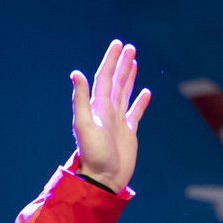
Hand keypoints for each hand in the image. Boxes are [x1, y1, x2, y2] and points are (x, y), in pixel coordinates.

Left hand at [70, 40, 151, 192]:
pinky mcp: (128, 132)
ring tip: (134, 62)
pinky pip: (135, 112)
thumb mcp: (84, 124)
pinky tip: (145, 92)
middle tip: (129, 47)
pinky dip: (140, 102)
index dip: (111, 60)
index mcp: (98, 107)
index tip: (118, 44)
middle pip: (116, 81)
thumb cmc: (93, 153)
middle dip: (121, 64)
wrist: (103, 177)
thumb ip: (81, 99)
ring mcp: (118, 121)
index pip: (105, 77)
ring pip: (124, 93)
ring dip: (129, 77)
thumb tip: (76, 73)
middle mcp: (107, 111)